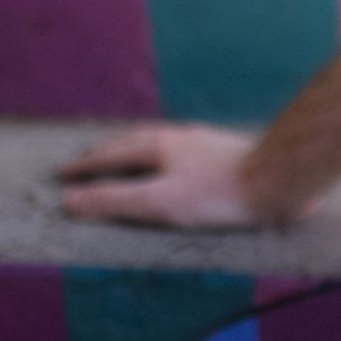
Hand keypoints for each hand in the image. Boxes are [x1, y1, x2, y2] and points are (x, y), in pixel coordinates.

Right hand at [56, 124, 284, 228]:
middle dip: (104, 151)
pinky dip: (165, 154)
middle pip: (131, 141)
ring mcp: (203, 142)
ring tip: (125, 154)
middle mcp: (178, 137)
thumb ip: (113, 201)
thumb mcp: (158, 203)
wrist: (278, 179)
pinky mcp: (226, 153)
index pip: (109, 156)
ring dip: (134, 148)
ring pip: (159, 142)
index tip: (61, 175)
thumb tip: (68, 202)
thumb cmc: (217, 194)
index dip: (83, 168)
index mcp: (157, 146)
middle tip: (85, 158)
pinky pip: (183, 149)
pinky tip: (178, 162)